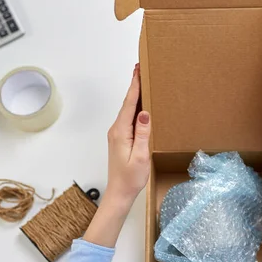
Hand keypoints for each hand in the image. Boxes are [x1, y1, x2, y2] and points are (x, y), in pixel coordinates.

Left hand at [83, 64, 150, 247]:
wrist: (119, 193)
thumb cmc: (131, 178)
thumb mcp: (140, 157)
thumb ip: (142, 134)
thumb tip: (144, 113)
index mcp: (121, 131)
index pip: (129, 104)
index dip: (135, 85)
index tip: (138, 69)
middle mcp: (117, 130)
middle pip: (128, 103)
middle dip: (135, 85)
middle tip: (141, 68)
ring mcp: (118, 134)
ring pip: (128, 110)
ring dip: (136, 96)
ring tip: (143, 81)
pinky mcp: (121, 139)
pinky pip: (129, 118)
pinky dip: (136, 108)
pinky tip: (142, 105)